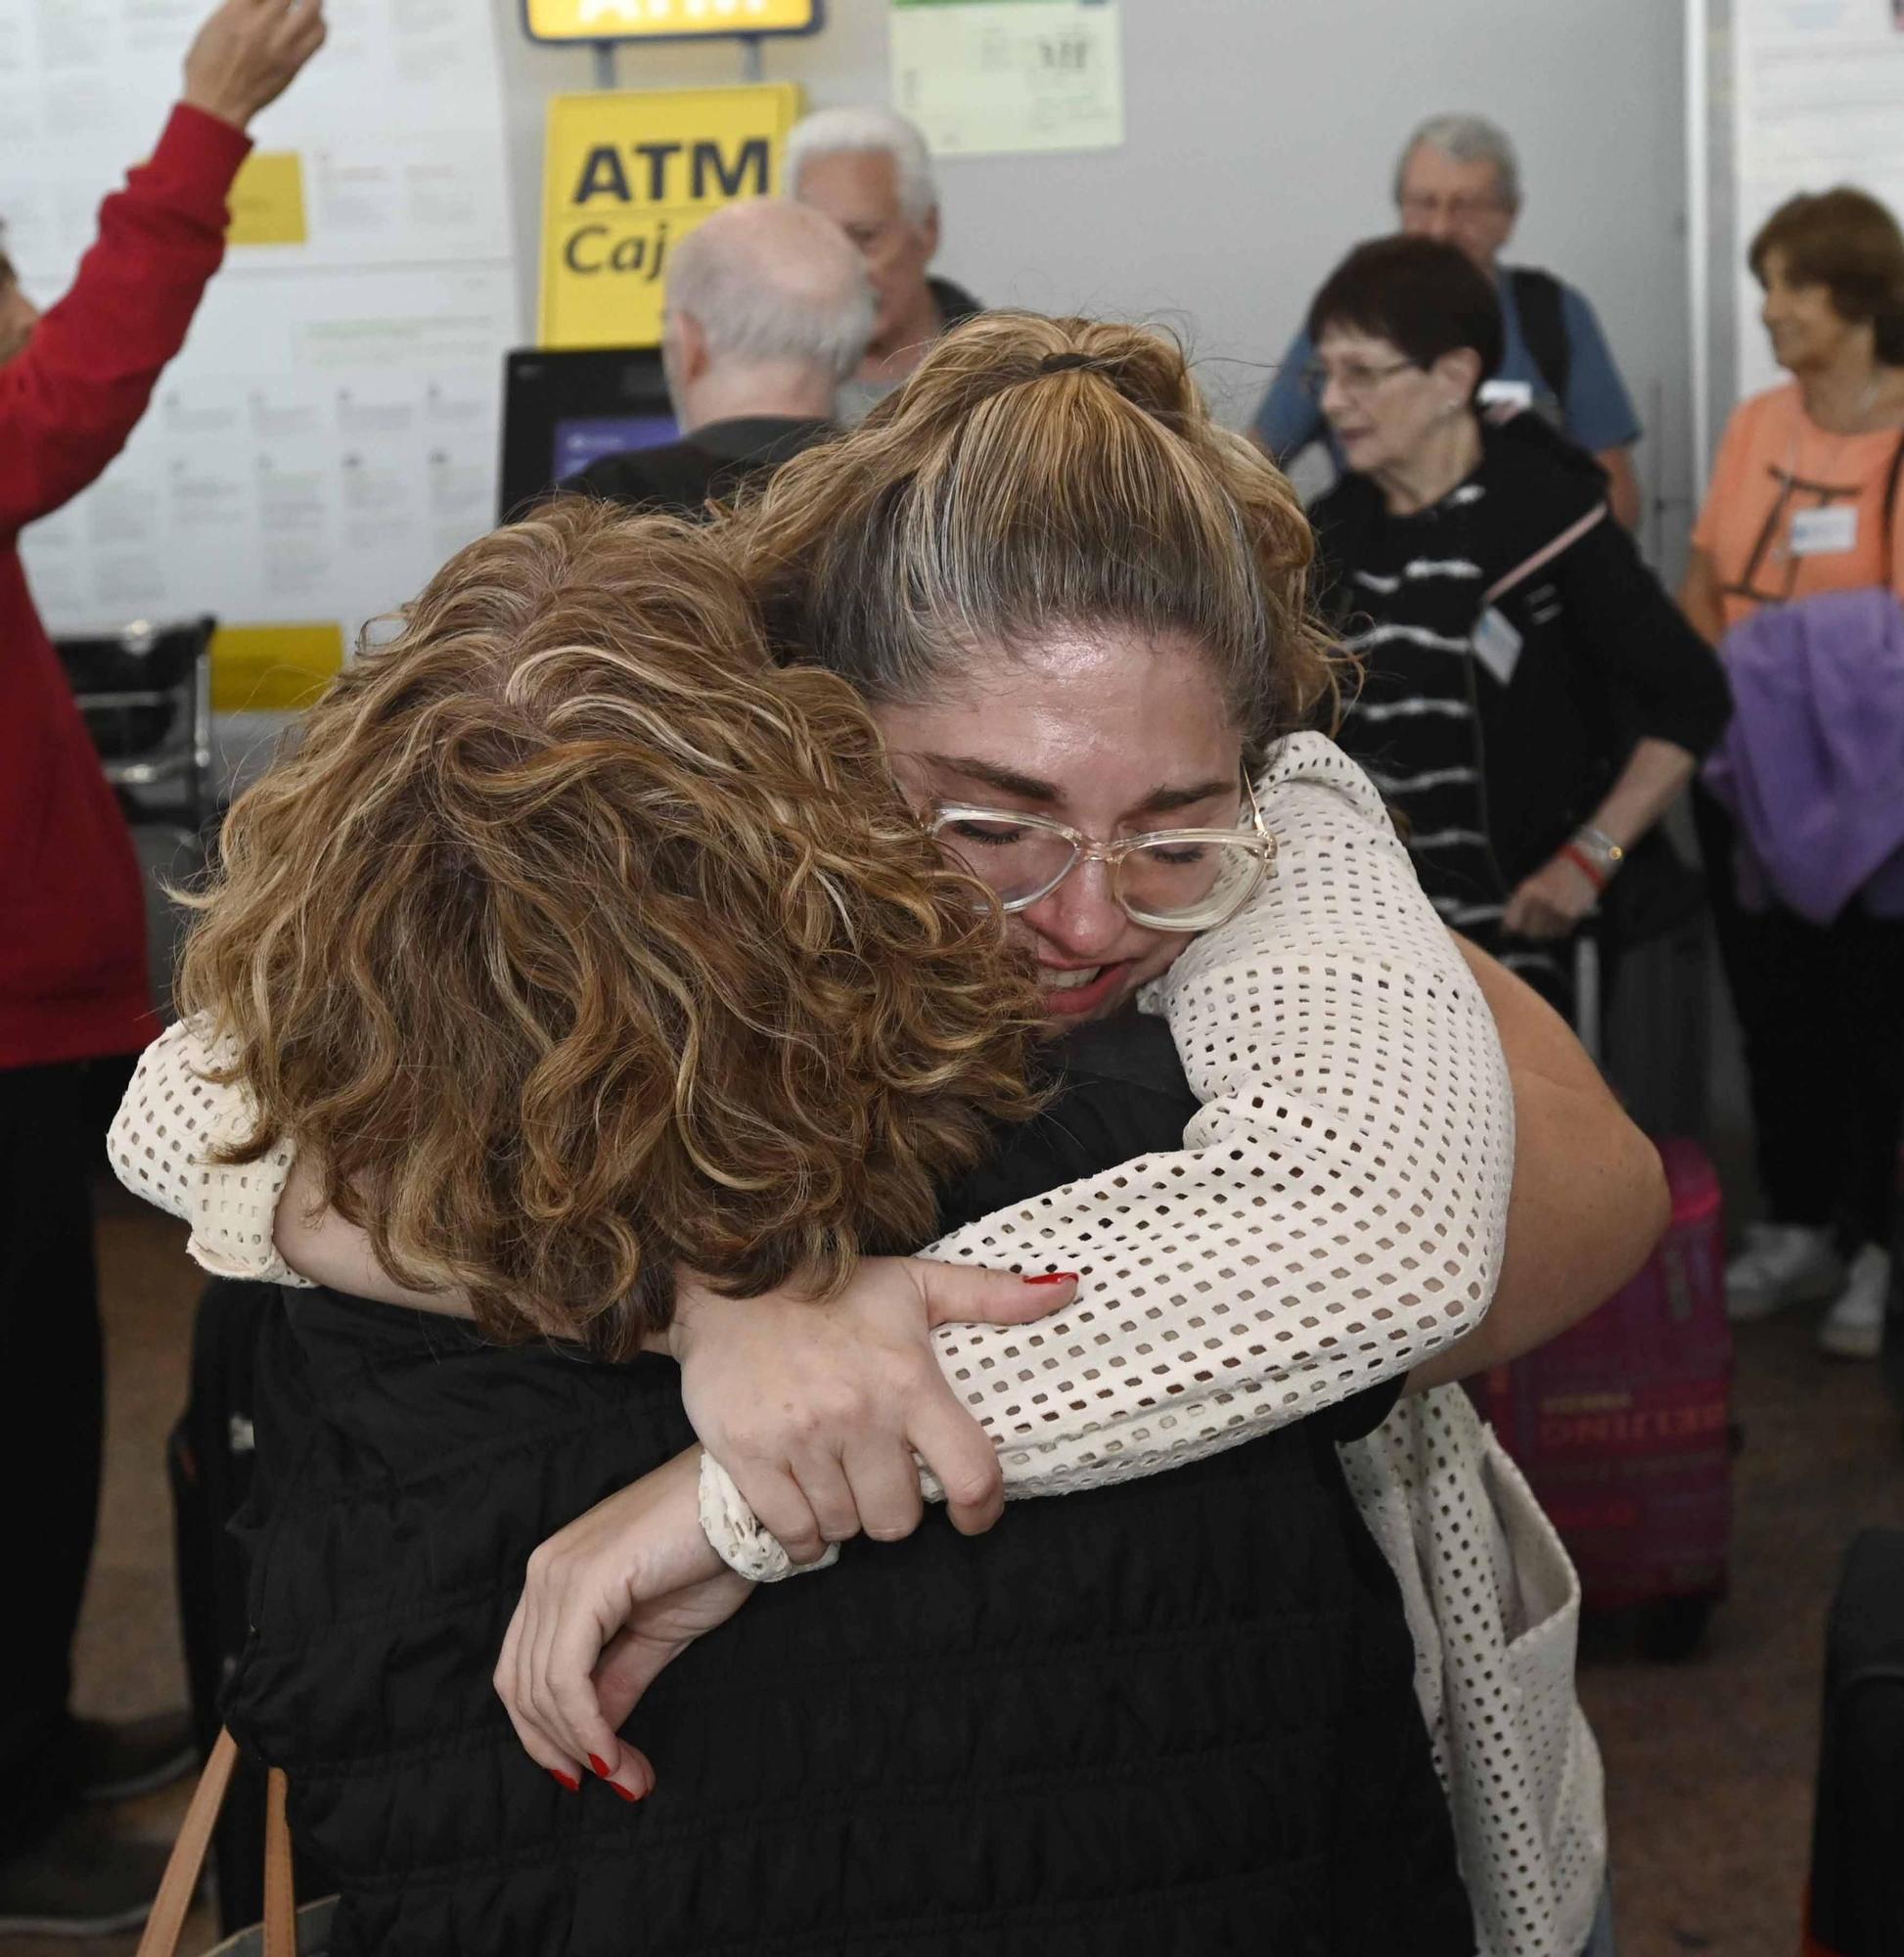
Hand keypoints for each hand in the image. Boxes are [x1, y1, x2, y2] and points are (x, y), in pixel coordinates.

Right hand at [182, 0, 325, 130]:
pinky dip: (321, 24)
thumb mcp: (215, 25)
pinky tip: (316, 21)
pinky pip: (317, 36)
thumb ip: (237, 8)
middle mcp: (261, 23)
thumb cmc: (208, 66)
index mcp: (237, 10)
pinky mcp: (294, 63)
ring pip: (311, 7)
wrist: (218, 103)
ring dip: (314, 0)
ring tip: (312, 0)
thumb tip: (255, 3)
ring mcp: (280, 44)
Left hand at [496, 1448, 751, 1799]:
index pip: (522, 1674)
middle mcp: (544, 1572)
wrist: (751, 1502)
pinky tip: (614, 1753)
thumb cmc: (713, 1554)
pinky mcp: (585, 1581)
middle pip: (523, 1688)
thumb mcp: (658, 1633)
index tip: (596, 1773)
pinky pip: (567, 1675)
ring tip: (629, 1776)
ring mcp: (559, 1572)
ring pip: (541, 1688)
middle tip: (623, 1783)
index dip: (546, 1735)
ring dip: (581, 1746)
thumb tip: (596, 1744)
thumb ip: (619, 1680)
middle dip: (565, 1750)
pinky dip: (586, 1726)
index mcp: (555, 1578)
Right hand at [670, 1258, 1078, 1566]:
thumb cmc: (833, 1287)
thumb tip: (1069, 1289)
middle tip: (881, 1474)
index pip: (970, 1473)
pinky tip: (804, 1499)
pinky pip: (792, 1532)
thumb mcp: (916, 1282)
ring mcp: (801, 1438)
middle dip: (896, 1508)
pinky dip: (802, 1531)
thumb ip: (991, 1295)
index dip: (982, 1509)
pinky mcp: (747, 1455)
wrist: (728, 1279)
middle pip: (899, 1520)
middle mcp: (858, 1414)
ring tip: (838, 1474)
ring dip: (846, 1513)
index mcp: (908, 1379)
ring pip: (845, 1528)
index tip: (973, 1514)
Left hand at [1502, 853, 1599, 940]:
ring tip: (1551, 914)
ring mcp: (1556, 910)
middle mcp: (1540, 902)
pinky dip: (1560, 928)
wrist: (1583, 865)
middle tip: (1536, 921)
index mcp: (1527, 892)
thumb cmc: (1555, 874)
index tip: (1513, 929)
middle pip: (1529, 932)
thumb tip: (1506, 927)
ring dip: (1547, 929)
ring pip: (1545, 935)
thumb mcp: (1530, 884)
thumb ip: (1517, 906)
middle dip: (1531, 929)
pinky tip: (1561, 914)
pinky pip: (1560, 932)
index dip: (1512, 928)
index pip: (1512, 923)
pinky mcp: (1571, 916)